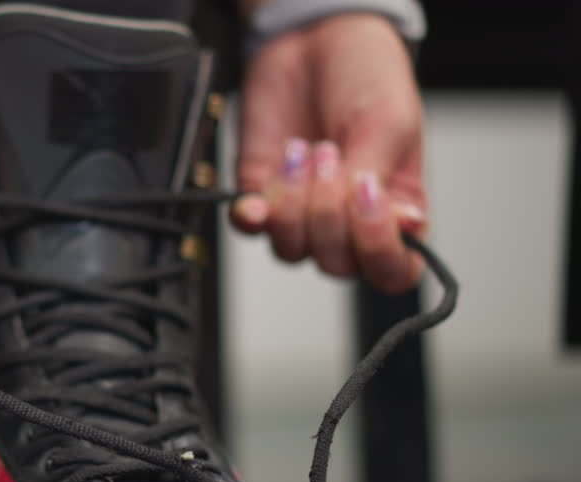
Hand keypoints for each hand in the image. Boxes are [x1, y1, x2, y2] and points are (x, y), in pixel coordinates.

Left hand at [231, 13, 426, 292]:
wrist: (314, 38)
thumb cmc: (366, 76)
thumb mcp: (388, 122)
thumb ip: (382, 180)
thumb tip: (402, 228)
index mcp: (397, 210)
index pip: (392, 270)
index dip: (378, 251)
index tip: (366, 198)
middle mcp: (349, 221)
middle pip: (337, 264)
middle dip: (328, 212)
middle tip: (331, 152)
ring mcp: (302, 213)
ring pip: (292, 251)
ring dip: (293, 205)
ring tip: (304, 149)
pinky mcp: (262, 196)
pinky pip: (251, 230)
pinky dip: (252, 216)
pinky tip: (258, 197)